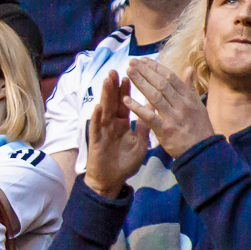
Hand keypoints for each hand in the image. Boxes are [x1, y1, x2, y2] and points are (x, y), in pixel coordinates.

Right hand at [83, 70, 149, 197]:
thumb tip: (154, 109)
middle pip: (113, 101)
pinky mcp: (96, 141)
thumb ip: (144, 125)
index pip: (125, 101)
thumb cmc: (124, 161)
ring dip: (105, 95)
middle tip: (116, 69)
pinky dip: (96, 118)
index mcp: (121, 122)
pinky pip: (96, 128)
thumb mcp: (139, 141)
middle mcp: (111, 124)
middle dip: (115, 86)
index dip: (127, 88)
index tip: (132, 73)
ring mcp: (103, 131)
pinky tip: (97, 107)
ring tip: (107, 80)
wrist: (112, 180)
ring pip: (104, 110)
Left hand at [123, 59, 214, 159]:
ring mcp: (173, 117)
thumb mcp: (198, 105)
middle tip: (131, 62)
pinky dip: (137, 107)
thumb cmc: (199, 127)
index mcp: (188, 98)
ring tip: (128, 72)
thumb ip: (189, 87)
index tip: (142, 60)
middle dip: (145, 71)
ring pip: (154, 96)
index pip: (170, 77)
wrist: (203, 152)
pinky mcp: (165, 131)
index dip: (155, 67)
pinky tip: (125, 99)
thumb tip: (188, 68)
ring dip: (140, 83)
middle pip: (161, 84)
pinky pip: (149, 117)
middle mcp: (182, 105)